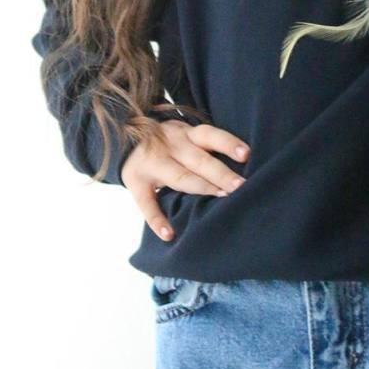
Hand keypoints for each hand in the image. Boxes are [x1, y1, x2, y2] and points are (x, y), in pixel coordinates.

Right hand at [120, 119, 249, 242]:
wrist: (122, 136)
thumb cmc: (169, 143)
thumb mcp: (184, 136)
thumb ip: (205, 148)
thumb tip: (245, 166)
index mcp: (185, 133)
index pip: (209, 135)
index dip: (228, 144)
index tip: (246, 155)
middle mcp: (171, 145)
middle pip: (199, 159)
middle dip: (221, 173)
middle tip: (240, 186)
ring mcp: (152, 162)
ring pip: (179, 177)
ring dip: (201, 188)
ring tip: (220, 198)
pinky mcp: (135, 181)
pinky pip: (145, 202)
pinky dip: (156, 219)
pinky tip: (169, 234)